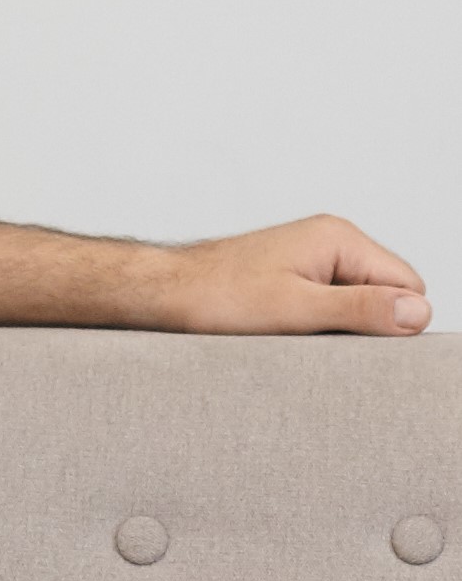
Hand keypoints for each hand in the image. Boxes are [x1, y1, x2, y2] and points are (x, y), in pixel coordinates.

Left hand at [158, 215, 430, 335]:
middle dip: (364, 325)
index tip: (352, 341)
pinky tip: (287, 333)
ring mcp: (311, 258)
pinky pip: (329, 305)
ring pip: (357, 303)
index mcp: (339, 239)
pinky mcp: (293, 277)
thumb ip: (360, 309)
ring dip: (338, 326)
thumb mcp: (296, 309)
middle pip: (385, 294)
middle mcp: (330, 241)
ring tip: (296, 335)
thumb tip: (419, 313)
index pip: (408, 286)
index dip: (390, 321)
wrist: (162, 293)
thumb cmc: (216, 297)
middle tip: (319, 340)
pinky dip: (317, 324)